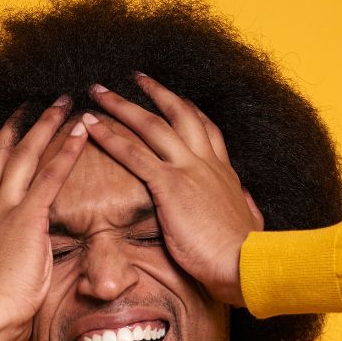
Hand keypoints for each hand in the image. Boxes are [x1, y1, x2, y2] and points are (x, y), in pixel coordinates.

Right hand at [0, 97, 88, 340]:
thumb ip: (12, 260)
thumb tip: (24, 266)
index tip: (8, 134)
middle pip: (3, 154)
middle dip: (20, 126)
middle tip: (35, 104)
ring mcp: (6, 209)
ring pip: (25, 154)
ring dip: (45, 125)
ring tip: (62, 103)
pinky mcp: (26, 217)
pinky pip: (50, 175)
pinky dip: (66, 150)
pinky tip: (81, 131)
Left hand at [82, 74, 263, 306]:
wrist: (246, 262)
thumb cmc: (245, 253)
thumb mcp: (250, 221)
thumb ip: (246, 204)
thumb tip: (246, 196)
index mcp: (224, 172)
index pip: (205, 129)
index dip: (188, 110)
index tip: (174, 98)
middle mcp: (206, 162)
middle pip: (178, 114)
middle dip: (154, 92)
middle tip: (134, 77)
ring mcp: (188, 170)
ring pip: (151, 126)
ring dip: (121, 106)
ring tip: (98, 91)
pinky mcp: (170, 185)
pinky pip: (134, 154)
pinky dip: (109, 137)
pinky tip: (91, 127)